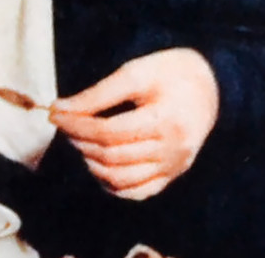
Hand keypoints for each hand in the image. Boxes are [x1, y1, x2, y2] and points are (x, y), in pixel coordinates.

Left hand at [51, 47, 219, 199]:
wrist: (210, 85)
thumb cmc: (170, 73)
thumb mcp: (135, 73)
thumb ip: (97, 94)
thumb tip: (60, 108)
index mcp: (165, 121)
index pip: (108, 132)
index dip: (75, 125)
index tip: (54, 113)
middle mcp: (173, 149)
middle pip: (113, 156)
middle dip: (80, 141)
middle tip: (65, 123)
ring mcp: (174, 166)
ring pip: (122, 179)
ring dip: (92, 163)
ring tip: (80, 141)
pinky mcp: (173, 174)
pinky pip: (139, 192)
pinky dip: (113, 185)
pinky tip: (97, 166)